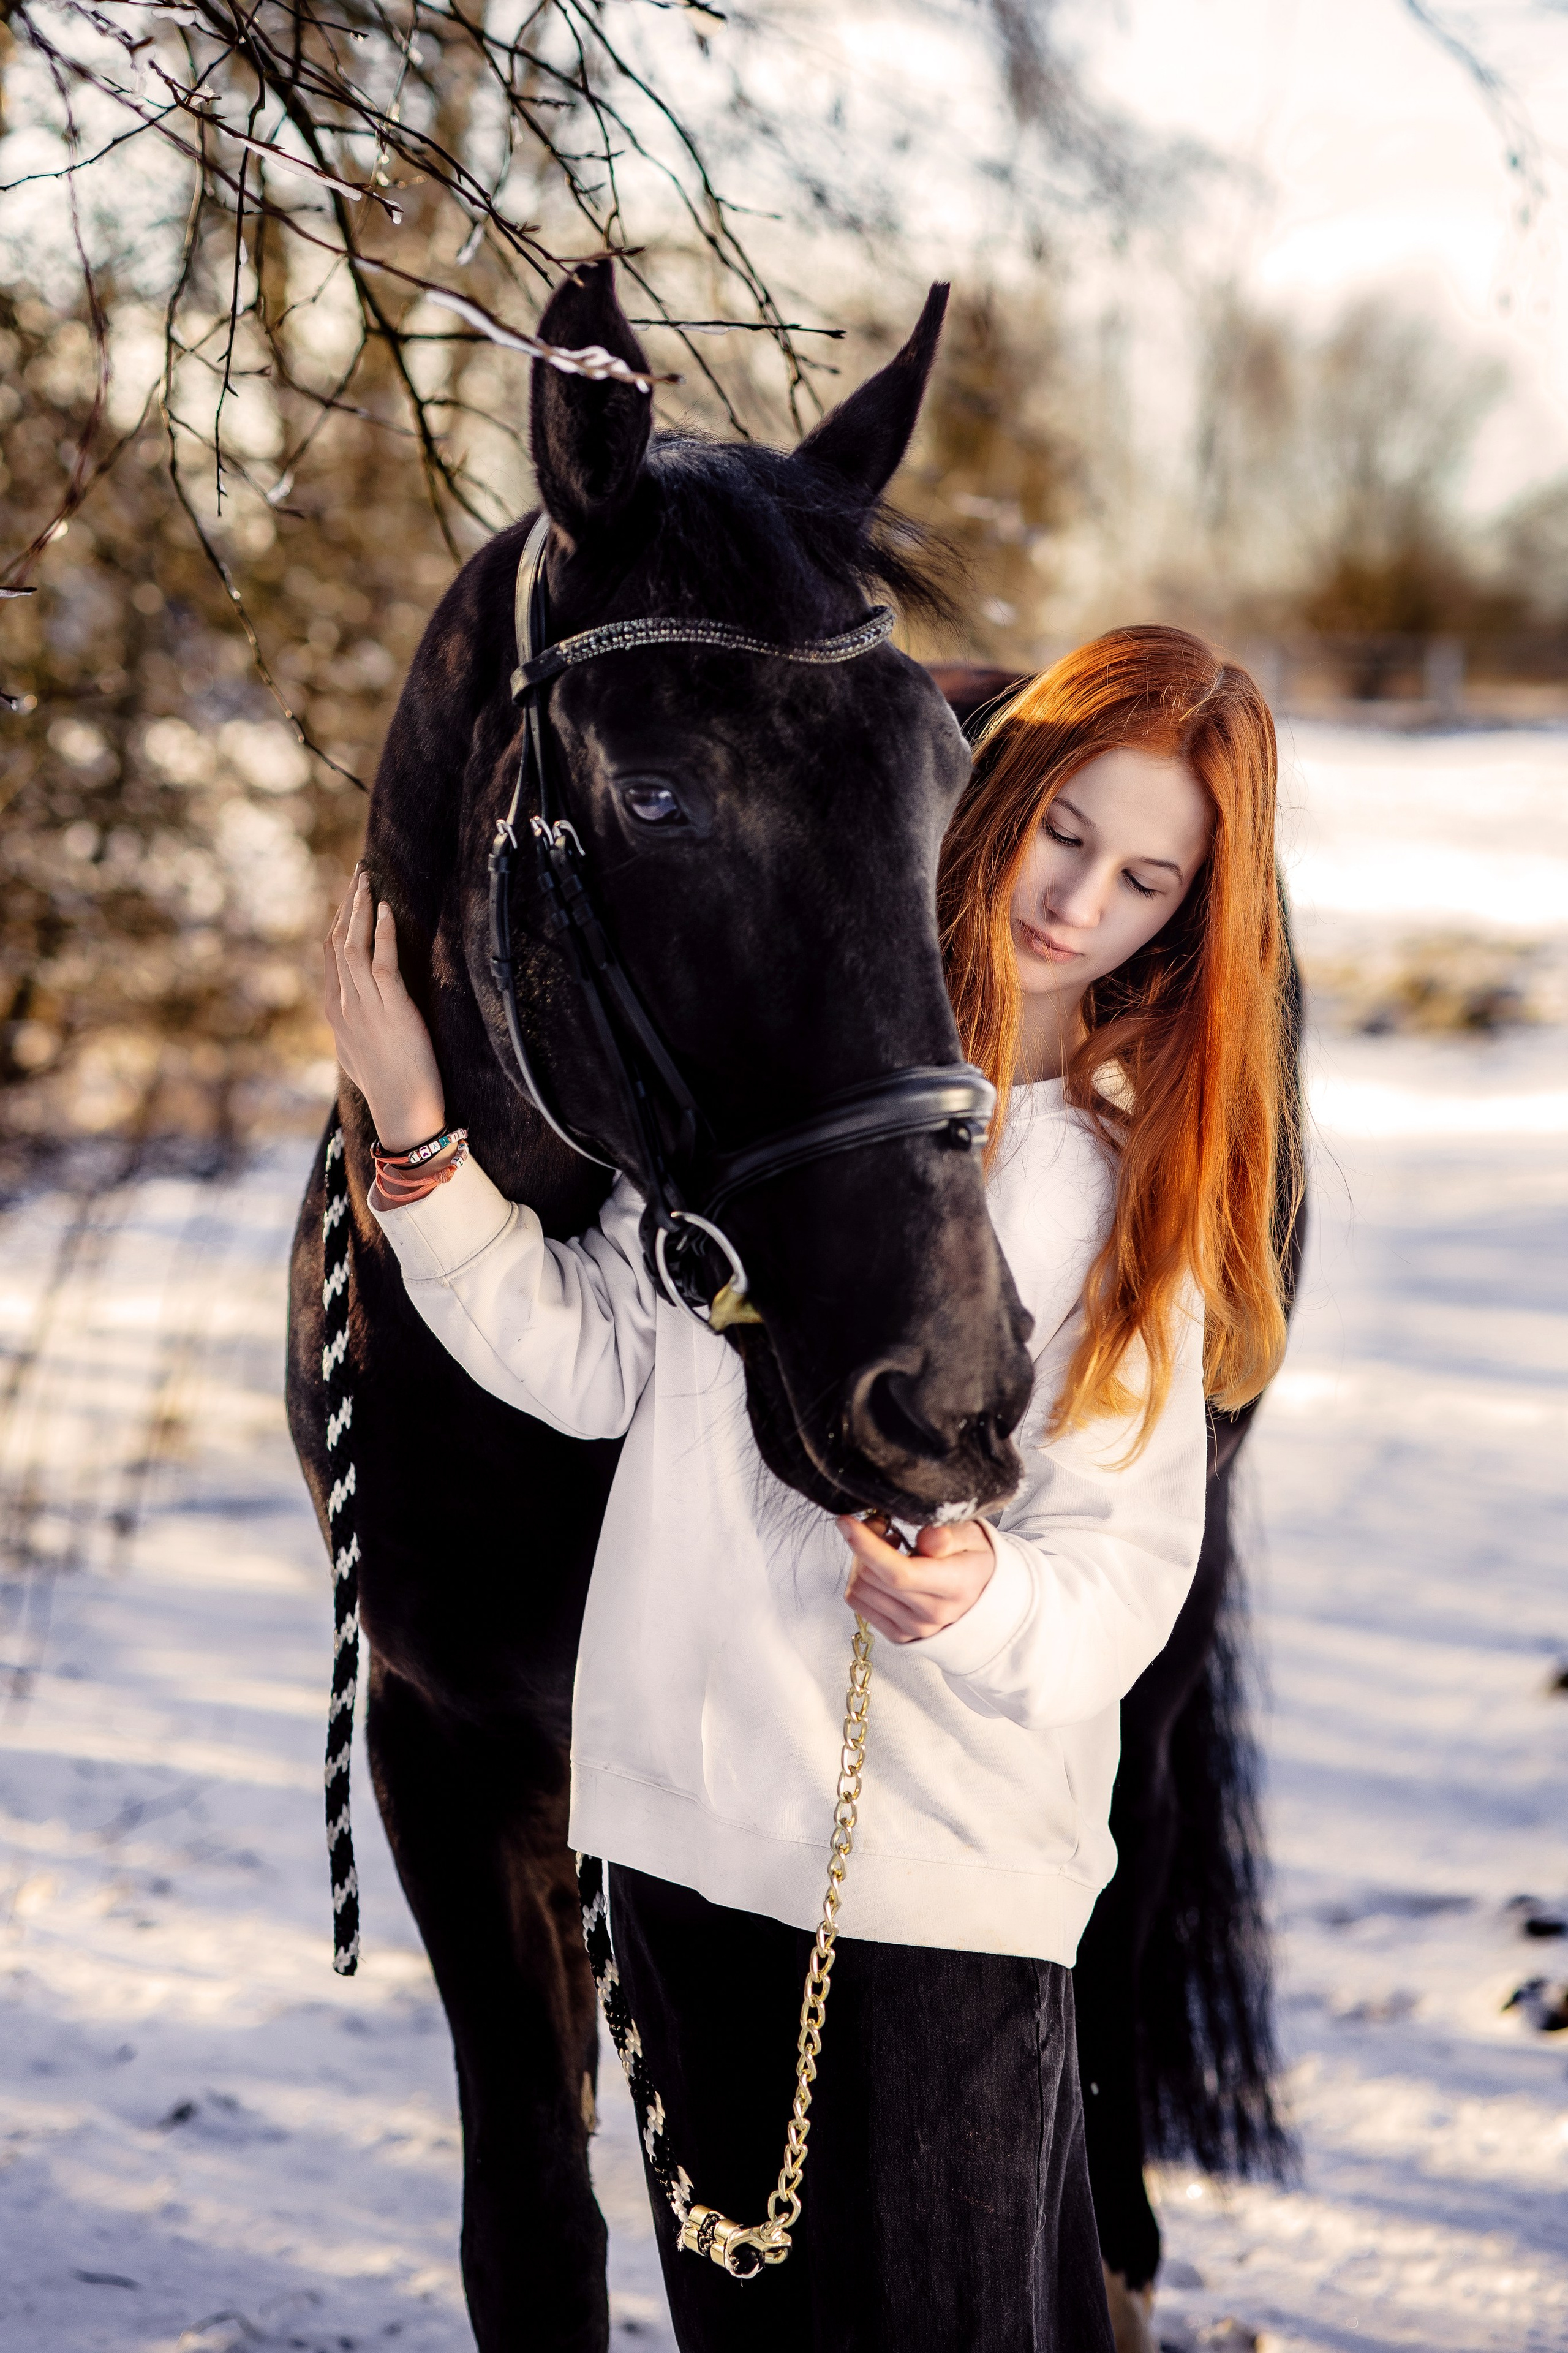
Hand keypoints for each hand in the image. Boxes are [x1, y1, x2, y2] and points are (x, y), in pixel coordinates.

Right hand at [323, 867, 446, 1150]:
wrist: (401, 1111)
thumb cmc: (387, 1085)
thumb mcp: (357, 1052)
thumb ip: (352, 1027)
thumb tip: (351, 1014)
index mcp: (335, 1012)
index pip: (330, 955)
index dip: (337, 921)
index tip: (347, 896)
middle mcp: (344, 1004)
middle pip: (338, 942)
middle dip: (346, 904)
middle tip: (357, 873)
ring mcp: (365, 1006)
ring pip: (354, 945)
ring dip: (361, 909)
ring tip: (367, 880)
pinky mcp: (391, 1009)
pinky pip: (382, 961)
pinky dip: (382, 932)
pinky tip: (386, 909)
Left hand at [836, 1514, 996, 1643]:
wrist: (984, 1597)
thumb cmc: (975, 1560)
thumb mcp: (973, 1537)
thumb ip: (950, 1535)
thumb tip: (929, 1539)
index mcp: (955, 1586)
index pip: (899, 1573)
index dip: (867, 1546)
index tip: (847, 1522)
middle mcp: (932, 1614)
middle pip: (873, 1578)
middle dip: (863, 1544)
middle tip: (881, 1525)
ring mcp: (914, 1628)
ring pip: (860, 1590)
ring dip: (861, 1562)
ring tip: (886, 1546)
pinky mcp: (899, 1634)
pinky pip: (859, 1604)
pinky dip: (862, 1580)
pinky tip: (882, 1568)